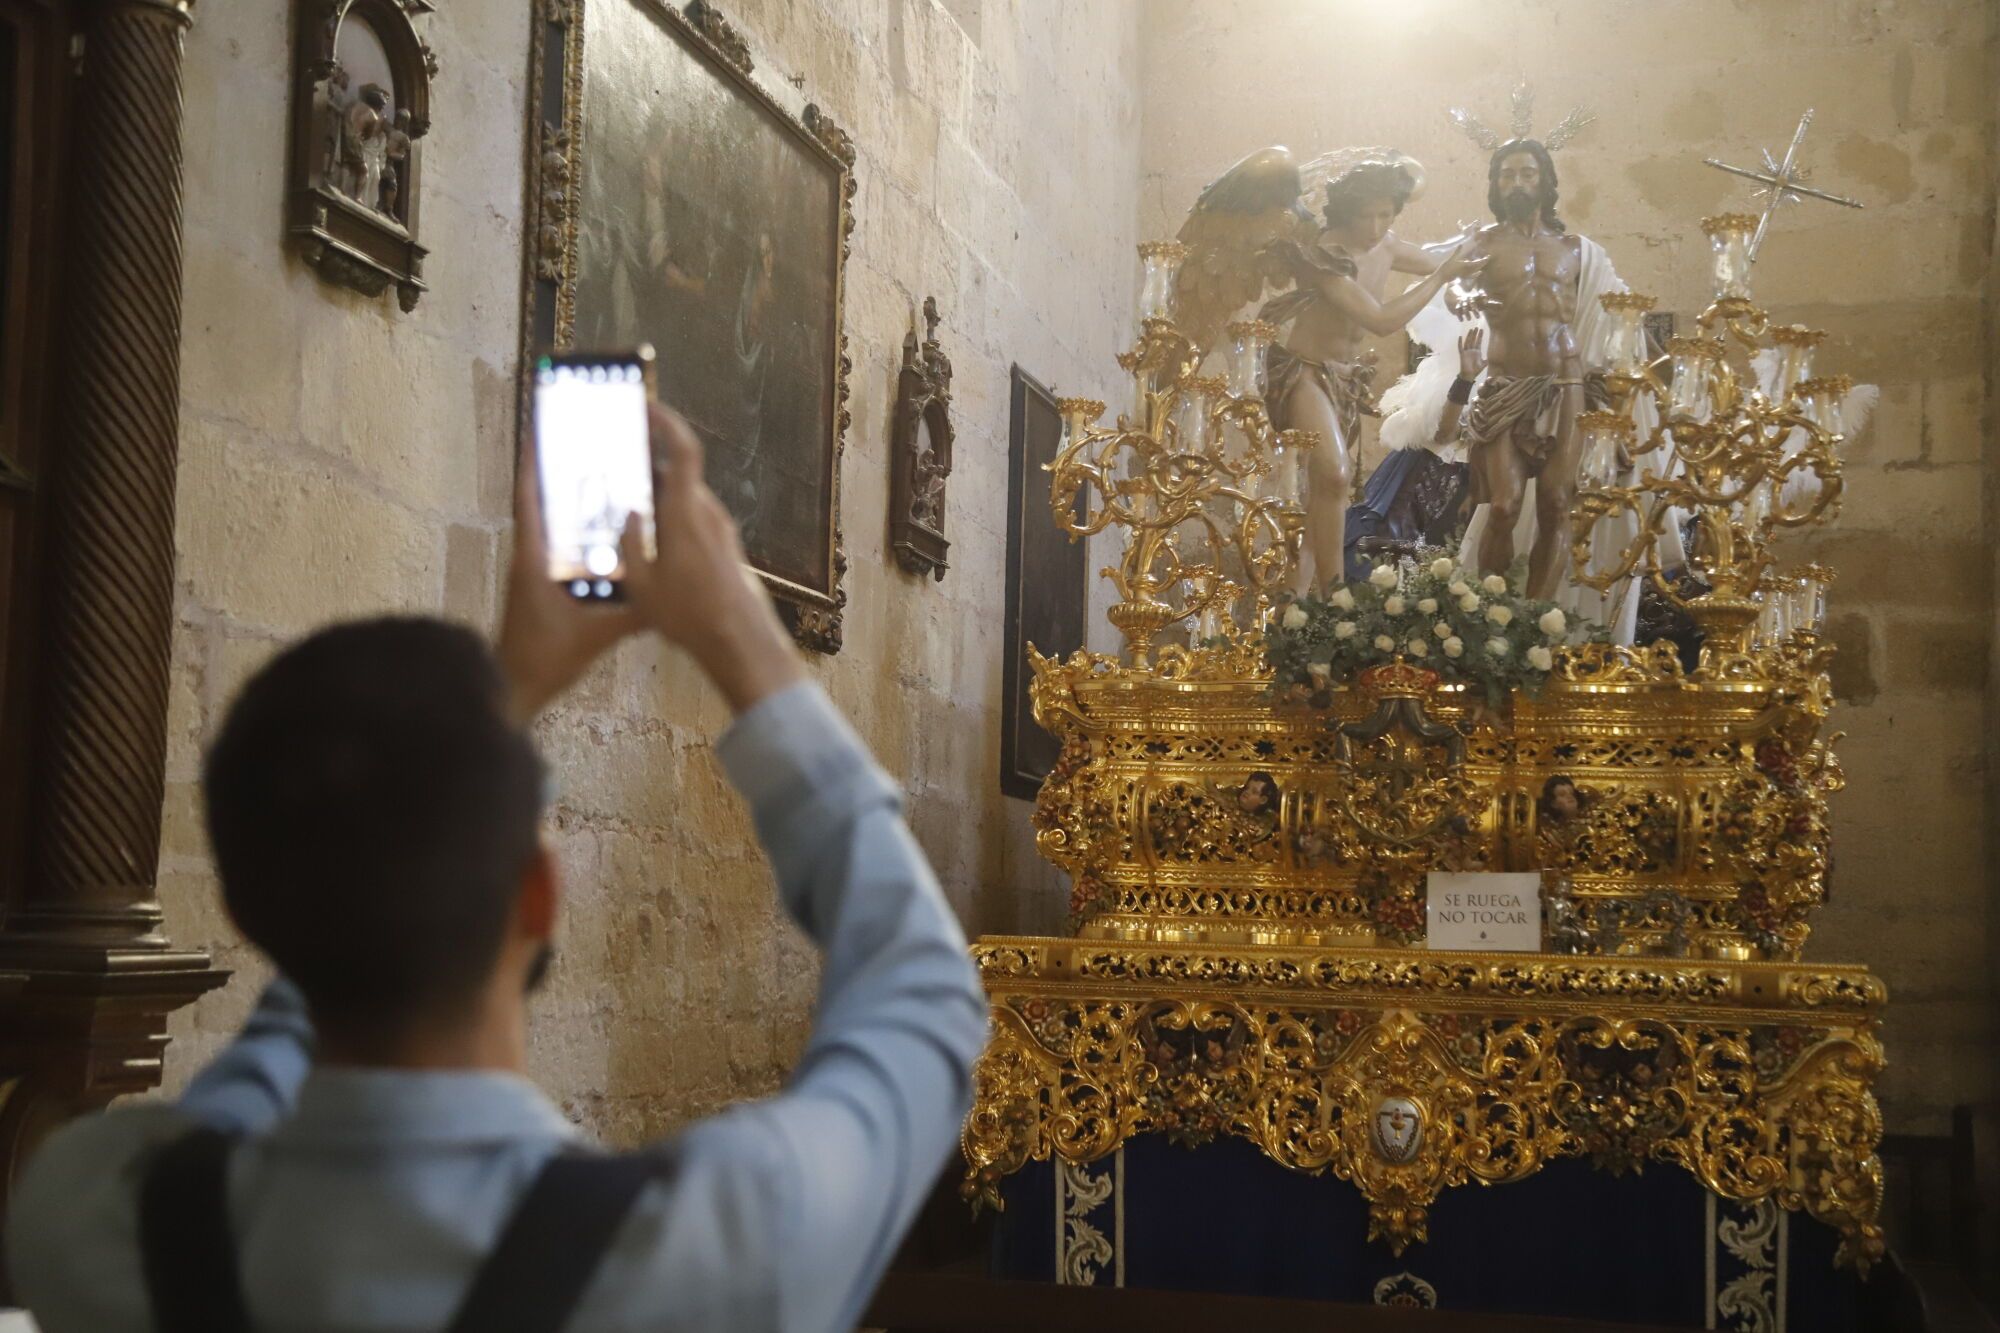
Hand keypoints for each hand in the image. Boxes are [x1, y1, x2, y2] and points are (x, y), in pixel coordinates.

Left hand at [497, 428, 642, 724]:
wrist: (515, 689)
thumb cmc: (545, 659)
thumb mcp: (596, 636)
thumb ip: (633, 615)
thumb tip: (671, 595)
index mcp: (533, 561)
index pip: (529, 501)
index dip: (532, 464)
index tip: (539, 429)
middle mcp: (530, 560)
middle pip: (541, 504)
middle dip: (557, 473)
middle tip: (581, 444)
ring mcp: (533, 574)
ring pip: (550, 527)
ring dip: (567, 502)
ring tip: (595, 476)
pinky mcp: (540, 589)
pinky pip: (558, 551)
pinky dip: (575, 535)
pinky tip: (601, 532)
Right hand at [621, 404, 804, 713]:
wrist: (739, 641)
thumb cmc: (689, 615)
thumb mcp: (641, 582)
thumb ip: (629, 542)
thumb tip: (629, 513)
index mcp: (686, 513)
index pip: (684, 449)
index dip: (667, 421)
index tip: (648, 405)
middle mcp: (709, 515)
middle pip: (679, 476)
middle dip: (648, 469)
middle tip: (618, 470)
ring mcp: (721, 531)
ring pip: (685, 502)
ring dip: (660, 501)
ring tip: (628, 514)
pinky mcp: (726, 548)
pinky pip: (694, 522)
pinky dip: (673, 522)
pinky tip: (653, 547)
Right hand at [1439, 241, 1489, 281]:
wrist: (1441, 278)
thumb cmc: (1446, 268)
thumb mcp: (1451, 258)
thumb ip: (1457, 252)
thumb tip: (1461, 244)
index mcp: (1465, 265)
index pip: (1477, 262)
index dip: (1483, 259)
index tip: (1489, 256)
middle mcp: (1466, 270)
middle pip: (1478, 266)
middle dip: (1483, 262)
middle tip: (1488, 258)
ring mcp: (1465, 274)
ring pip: (1475, 271)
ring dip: (1480, 266)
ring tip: (1484, 263)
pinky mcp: (1462, 277)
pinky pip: (1472, 276)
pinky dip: (1477, 273)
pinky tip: (1479, 273)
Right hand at [1456, 326, 1485, 378]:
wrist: (1469, 375)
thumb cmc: (1476, 370)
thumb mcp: (1483, 365)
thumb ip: (1487, 360)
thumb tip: (1491, 358)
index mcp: (1477, 352)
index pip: (1479, 342)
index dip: (1480, 336)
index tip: (1482, 330)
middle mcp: (1472, 350)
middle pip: (1473, 340)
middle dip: (1475, 334)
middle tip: (1477, 327)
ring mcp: (1467, 352)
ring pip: (1468, 342)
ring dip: (1469, 336)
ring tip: (1471, 330)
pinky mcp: (1462, 354)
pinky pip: (1460, 347)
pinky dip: (1460, 342)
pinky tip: (1460, 337)